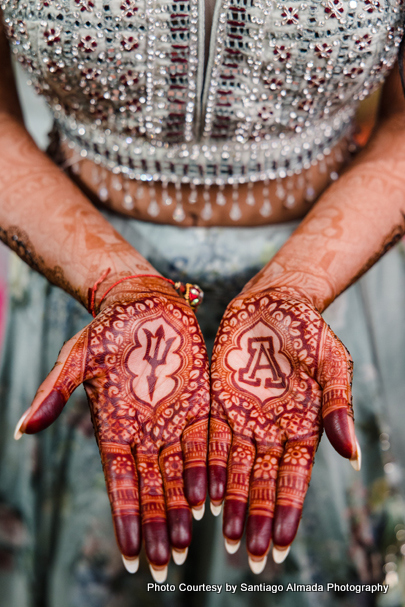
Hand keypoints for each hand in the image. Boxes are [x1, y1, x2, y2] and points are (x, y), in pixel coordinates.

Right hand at [14, 277, 209, 580]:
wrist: (143, 301)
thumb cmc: (106, 328)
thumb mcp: (77, 357)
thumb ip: (55, 393)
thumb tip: (21, 430)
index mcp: (114, 427)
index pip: (121, 483)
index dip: (127, 519)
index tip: (133, 556)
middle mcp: (146, 432)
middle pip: (153, 488)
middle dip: (159, 526)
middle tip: (165, 565)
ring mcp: (174, 419)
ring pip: (182, 472)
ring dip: (186, 507)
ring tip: (191, 543)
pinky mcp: (200, 402)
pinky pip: (207, 441)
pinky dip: (211, 469)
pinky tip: (217, 497)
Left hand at [209, 287, 359, 571]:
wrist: (272, 301)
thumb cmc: (308, 329)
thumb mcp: (332, 363)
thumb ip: (339, 406)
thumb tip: (352, 455)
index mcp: (302, 426)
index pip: (294, 479)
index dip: (286, 512)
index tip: (279, 546)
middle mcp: (271, 429)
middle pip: (262, 482)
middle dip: (256, 518)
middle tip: (249, 556)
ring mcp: (243, 418)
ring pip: (234, 468)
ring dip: (230, 502)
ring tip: (223, 537)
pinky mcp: (218, 403)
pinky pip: (210, 440)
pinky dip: (206, 467)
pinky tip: (200, 494)